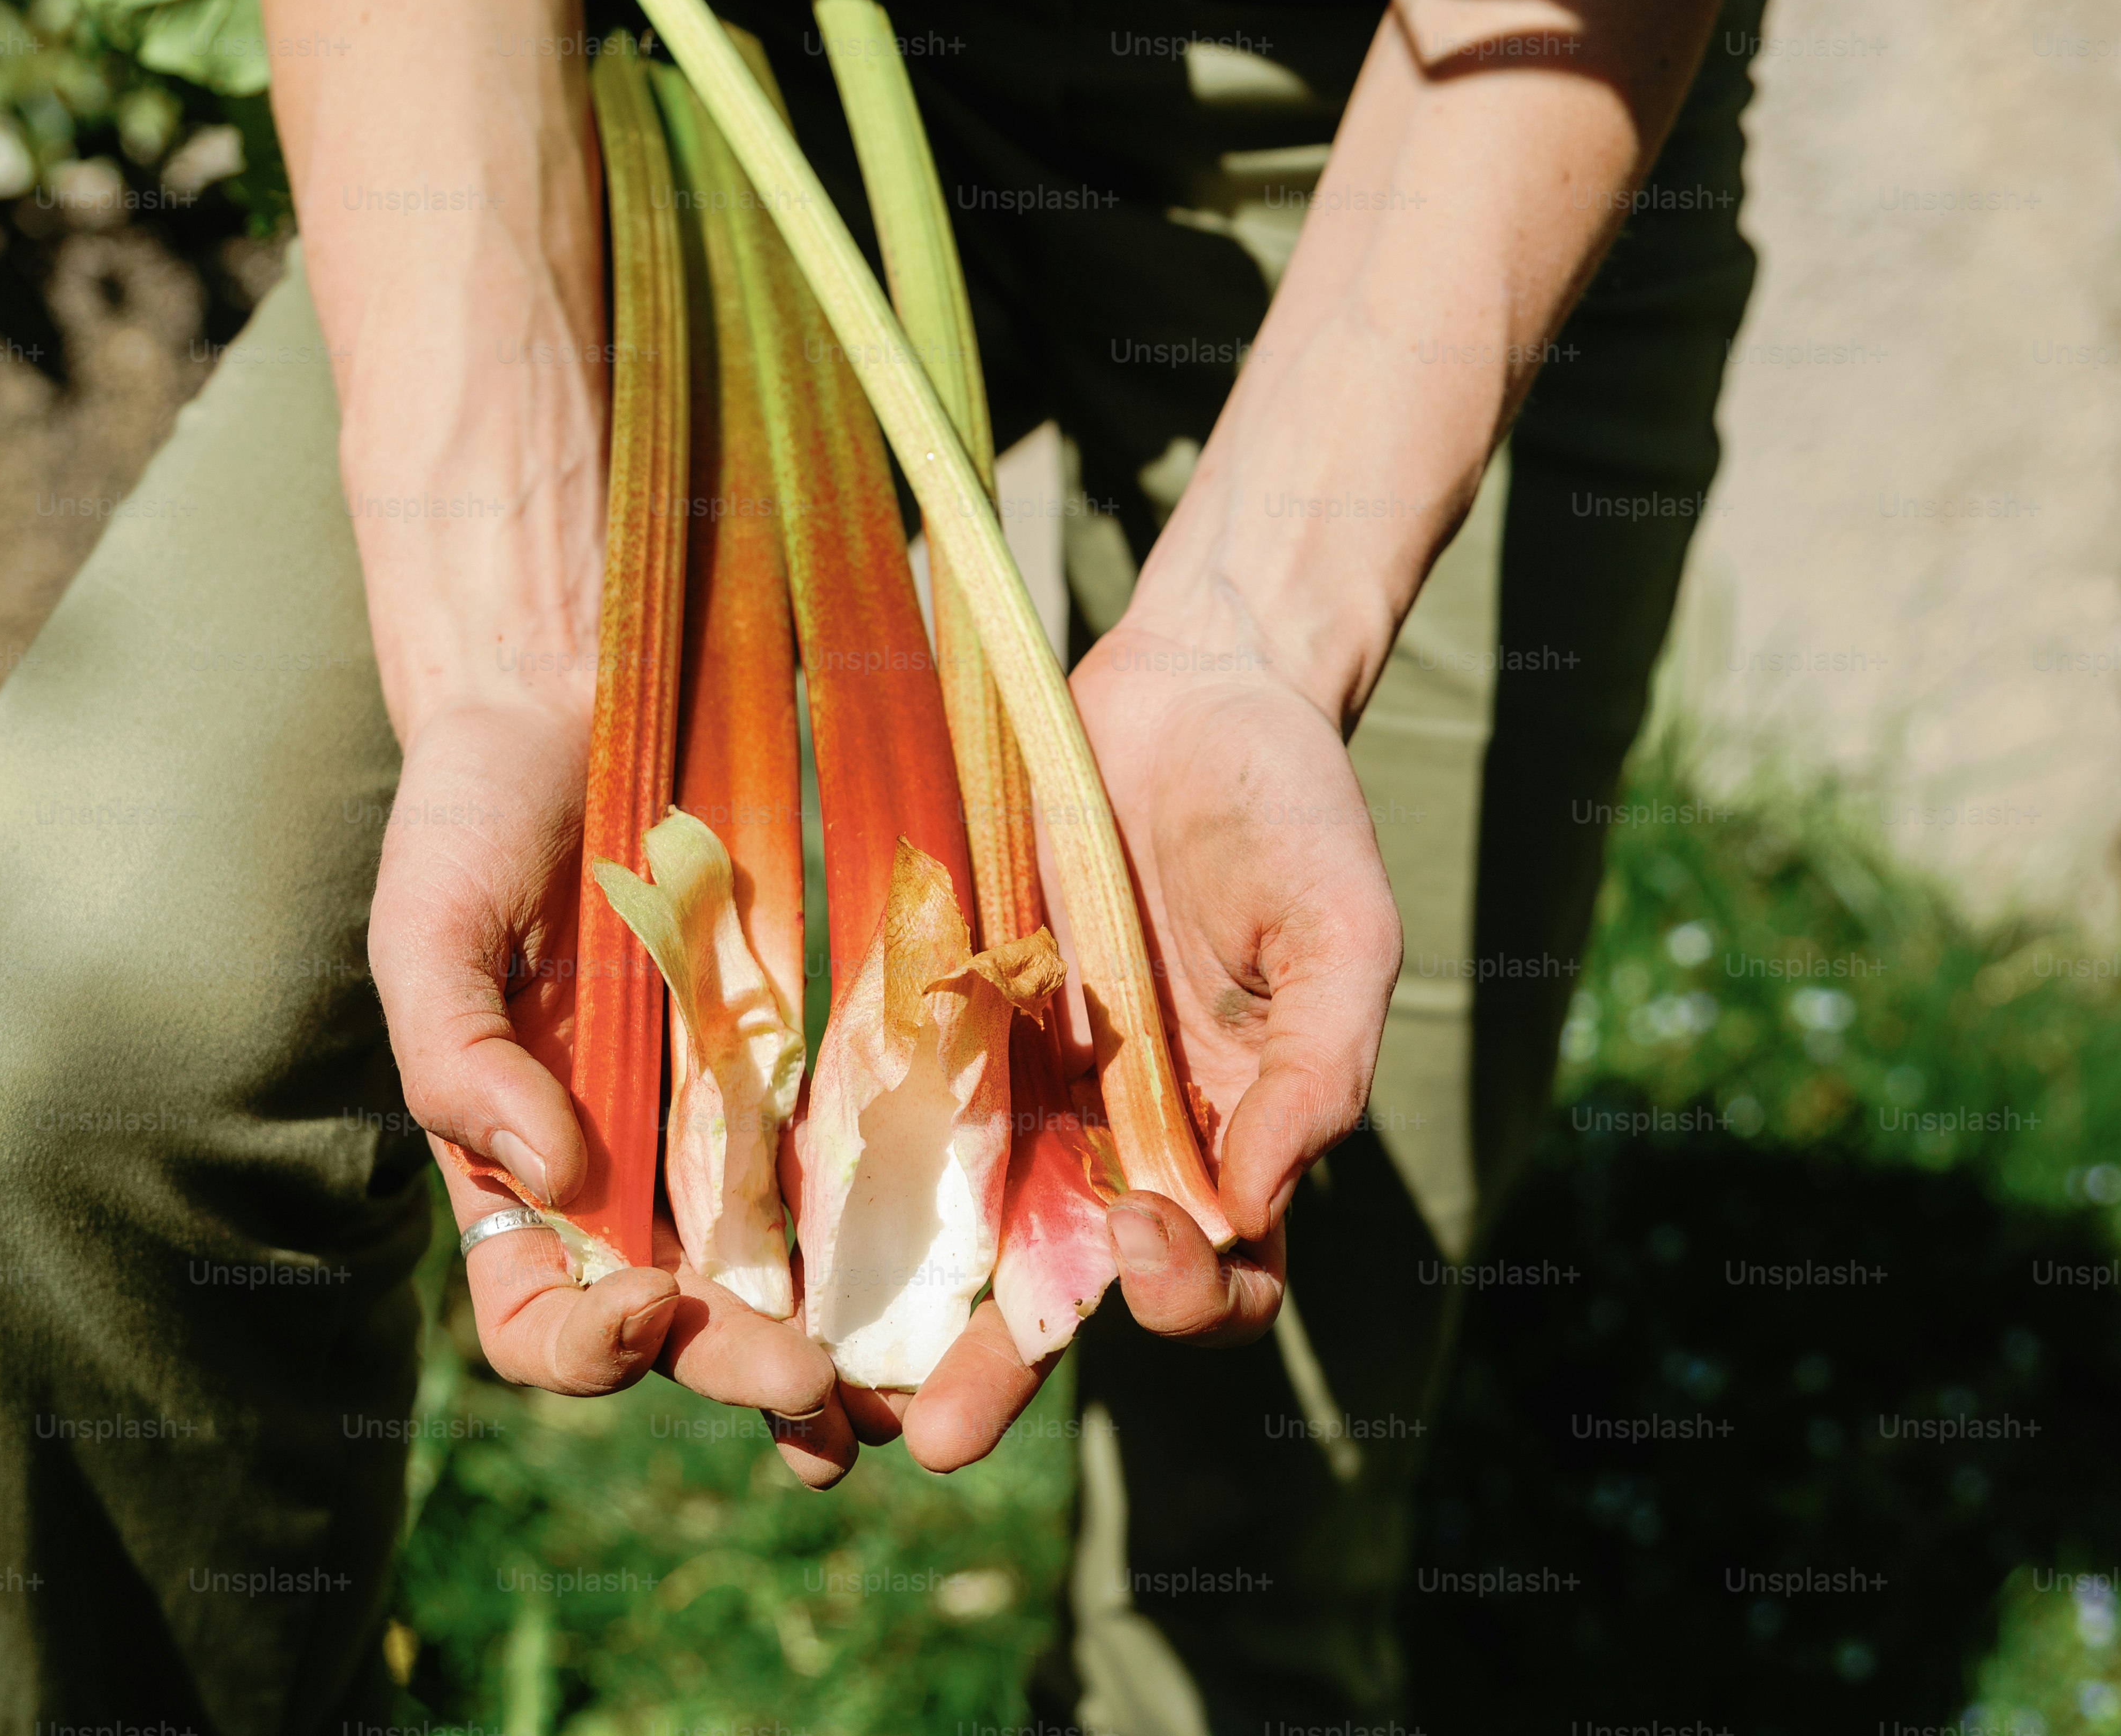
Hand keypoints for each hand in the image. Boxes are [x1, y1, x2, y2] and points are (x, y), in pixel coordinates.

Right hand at [375, 699, 834, 1417]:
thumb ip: (458, 1059)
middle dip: (742, 1372)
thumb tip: (552, 1178)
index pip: (539, 1321)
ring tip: (894, 1403)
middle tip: (817, 1397)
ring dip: (836, 1356)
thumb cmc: (472, 820)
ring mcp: (720, 1129)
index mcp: (516, 1177)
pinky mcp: (805, 1066)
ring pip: (779, 1283)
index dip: (587, 1348)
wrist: (575, 708)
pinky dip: (892, 1241)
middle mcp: (623, 1178)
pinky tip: (948, 1280)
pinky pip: (848, 1170)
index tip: (649, 1301)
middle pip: (682, 1324)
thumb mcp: (428, 927)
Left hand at [878, 611, 1401, 1474]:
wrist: (1190, 687)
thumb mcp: (1338, 921)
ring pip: (957, 1234)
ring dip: (898, 1314)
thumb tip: (1266, 1194)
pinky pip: (890, 1117)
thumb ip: (1318, 1058)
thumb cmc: (1288, 806)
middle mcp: (1120, 1139)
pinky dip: (844, 1182)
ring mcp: (1026, 1087)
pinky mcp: (945, 1022)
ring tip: (828, 1381)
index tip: (1150, 1229)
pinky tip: (782, 1228)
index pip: (1219, 1278)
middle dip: (1001, 1372)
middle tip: (934, 1434)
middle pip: (1066, 1297)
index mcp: (1230, 1137)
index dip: (1186, 1294)